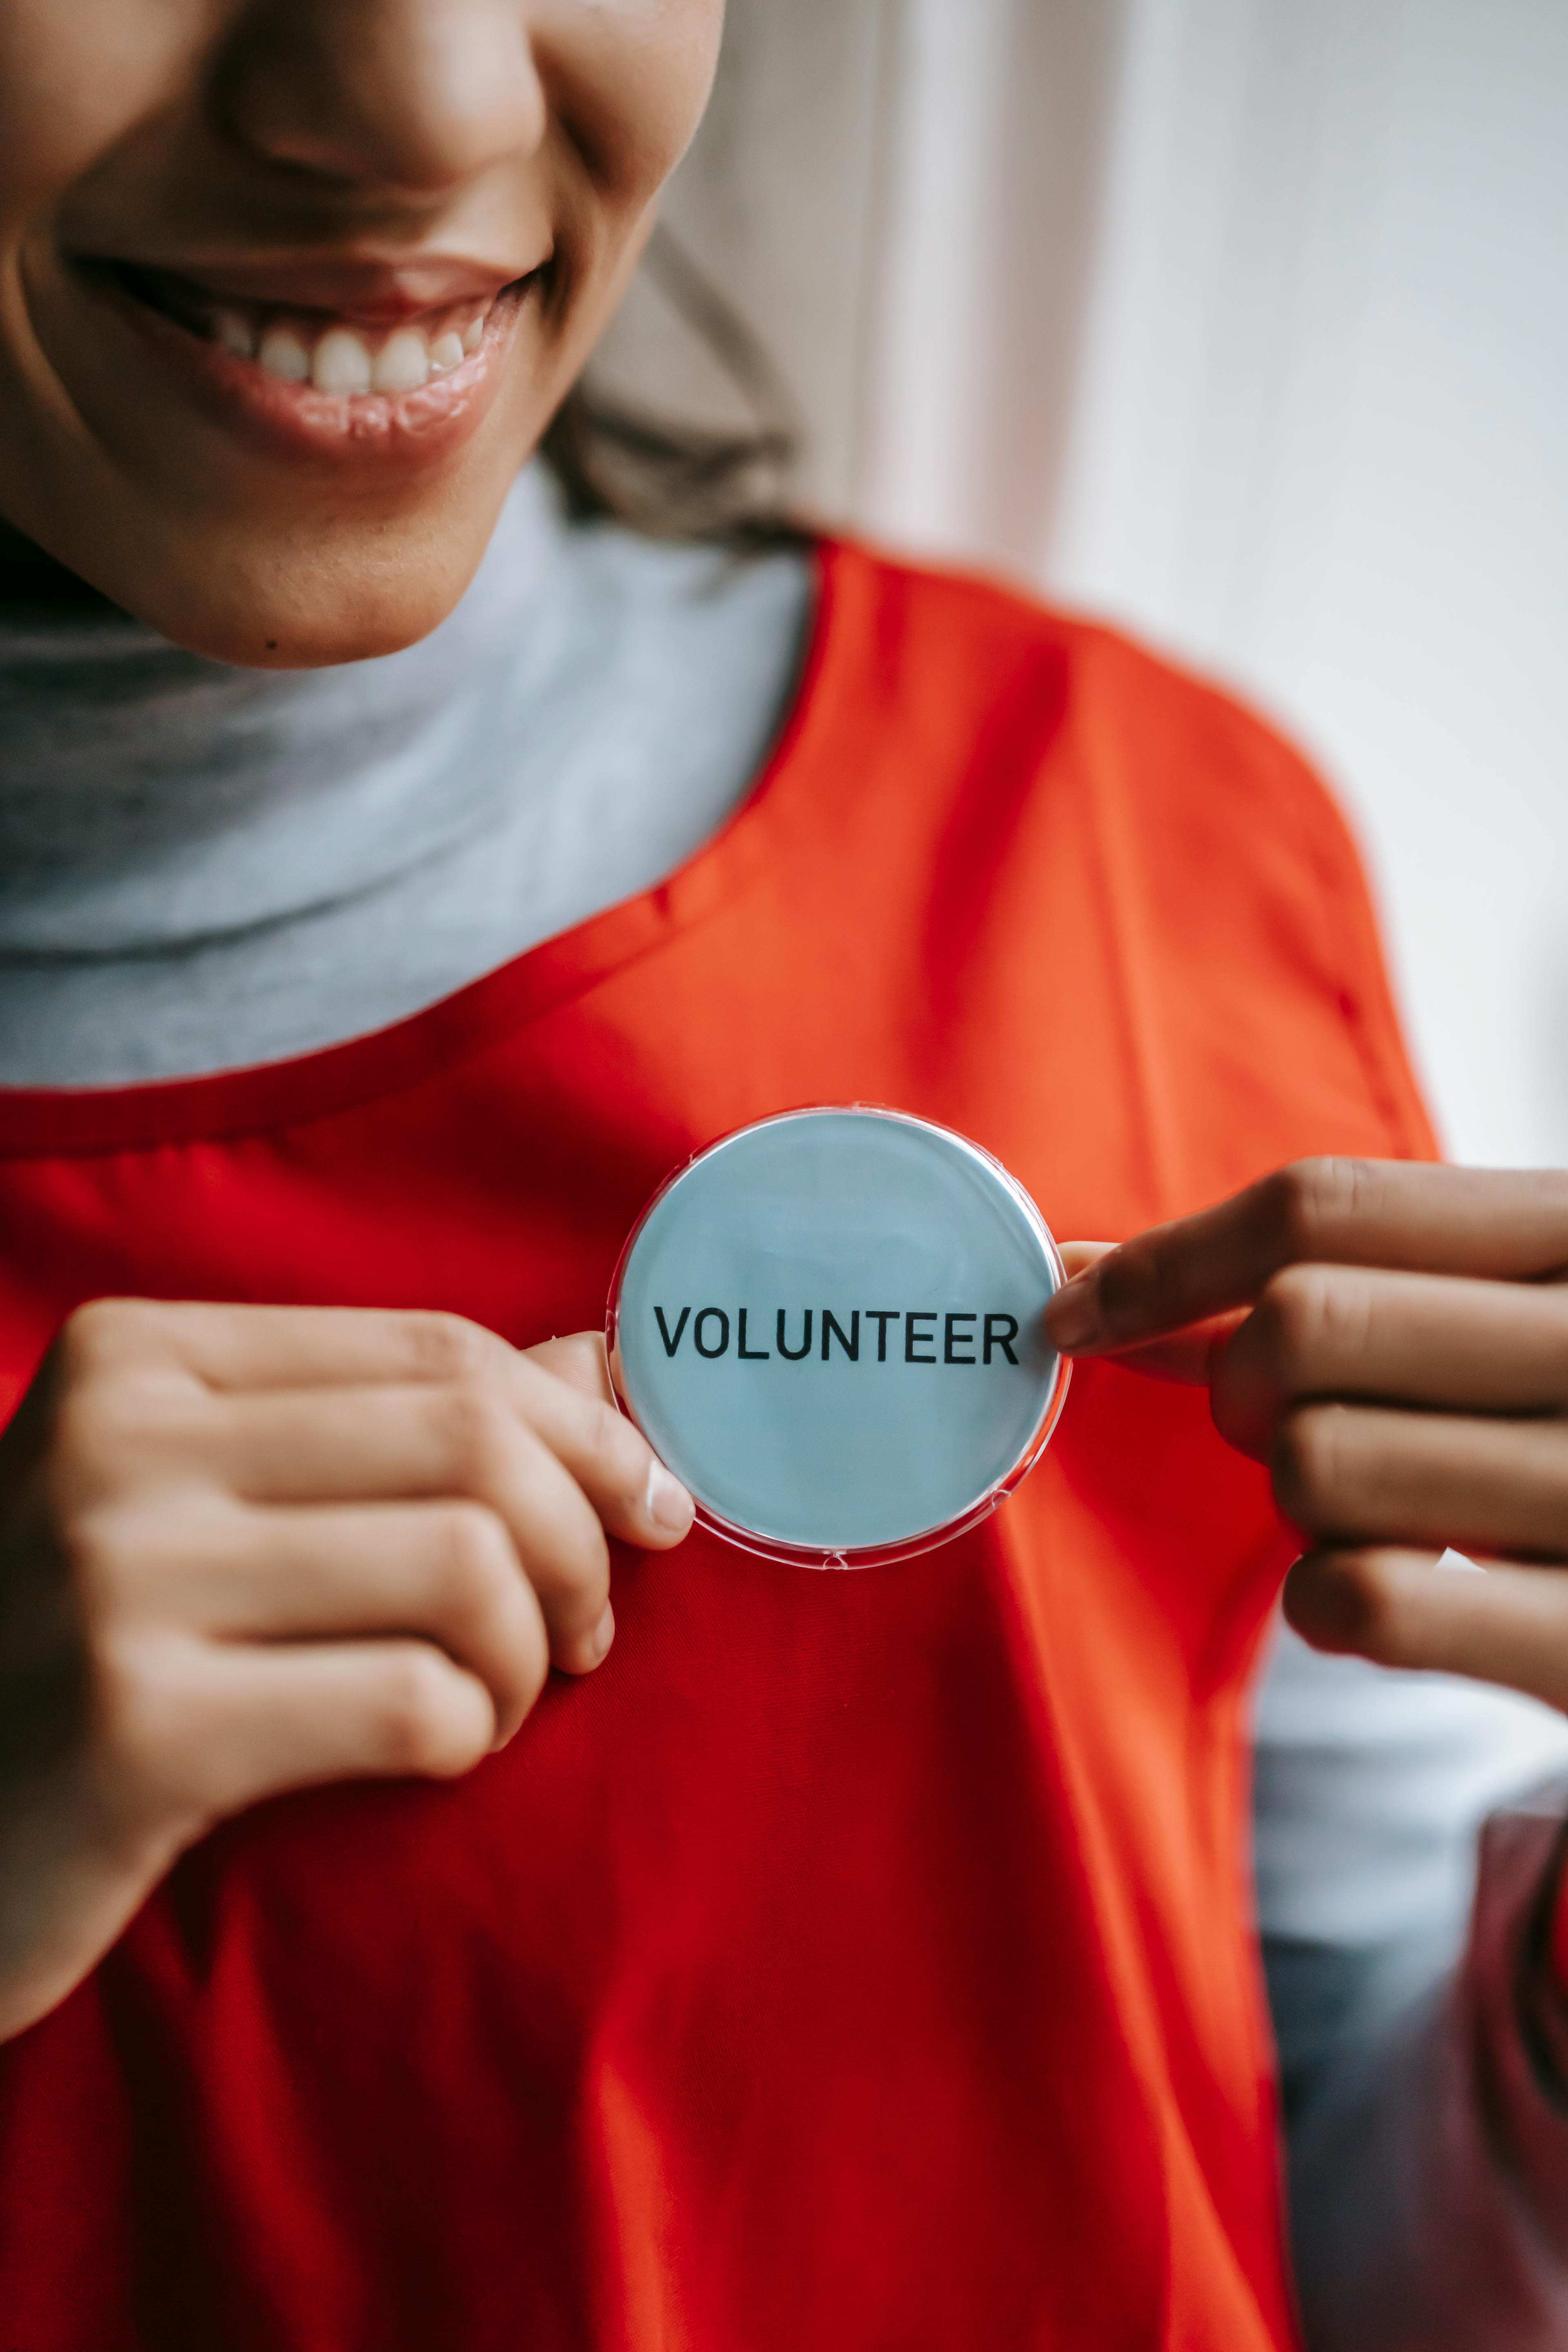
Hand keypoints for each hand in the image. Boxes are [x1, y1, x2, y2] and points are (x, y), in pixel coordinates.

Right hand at [0, 1300, 691, 2040]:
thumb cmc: (87, 1652)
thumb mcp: (209, 1502)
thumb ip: (393, 1423)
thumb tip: (598, 1359)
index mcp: (136, 1356)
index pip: (439, 1352)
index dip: (583, 1428)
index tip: (647, 1502)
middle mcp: (115, 1441)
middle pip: (471, 1445)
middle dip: (582, 1541)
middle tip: (587, 1628)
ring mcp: (114, 1581)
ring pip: (465, 1565)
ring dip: (530, 1650)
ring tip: (501, 1698)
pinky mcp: (134, 1734)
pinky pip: (409, 1702)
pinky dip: (469, 1730)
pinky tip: (439, 1750)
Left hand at [1044, 1159, 1567, 1709]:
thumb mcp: (1501, 1315)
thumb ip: (1338, 1281)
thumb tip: (1088, 1281)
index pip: (1327, 1203)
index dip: (1169, 1257)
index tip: (1073, 1305)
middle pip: (1300, 1330)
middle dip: (1240, 1385)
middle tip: (1281, 1423)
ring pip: (1315, 1465)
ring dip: (1297, 1501)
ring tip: (1375, 1509)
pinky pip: (1360, 1599)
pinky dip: (1326, 1603)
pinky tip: (1379, 1594)